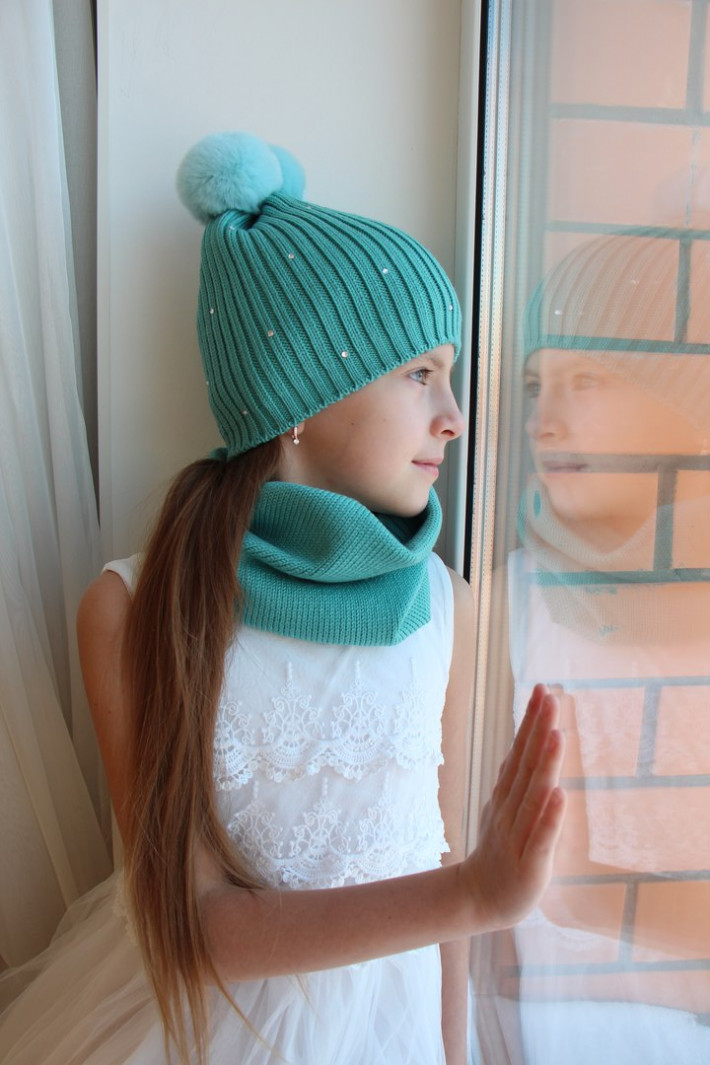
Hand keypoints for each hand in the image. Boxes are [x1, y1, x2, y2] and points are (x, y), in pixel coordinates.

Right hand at [461, 684, 565, 931]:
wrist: (479, 899)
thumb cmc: (500, 851)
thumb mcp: (508, 808)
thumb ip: (519, 777)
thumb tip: (530, 739)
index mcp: (507, 794)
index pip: (521, 751)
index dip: (531, 721)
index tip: (542, 689)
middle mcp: (510, 808)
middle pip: (526, 764)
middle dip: (538, 729)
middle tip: (549, 695)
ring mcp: (517, 835)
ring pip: (533, 795)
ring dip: (545, 765)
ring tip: (557, 735)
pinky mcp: (529, 864)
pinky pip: (540, 838)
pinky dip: (550, 817)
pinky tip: (560, 795)